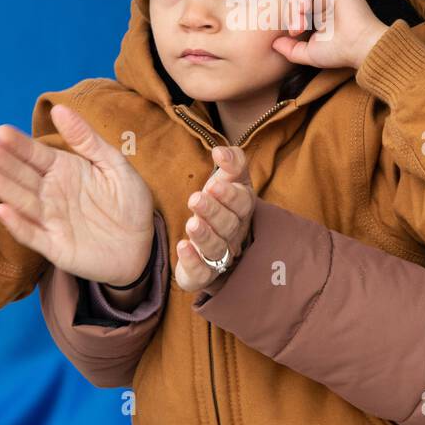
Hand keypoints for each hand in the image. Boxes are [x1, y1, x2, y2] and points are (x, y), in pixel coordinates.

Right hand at [0, 104, 155, 286]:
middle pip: (22, 175)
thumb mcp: (114, 164)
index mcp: (63, 169)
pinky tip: (2, 210)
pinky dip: (17, 224)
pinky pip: (32, 234)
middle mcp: (50, 192)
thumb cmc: (128, 202)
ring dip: (2, 187)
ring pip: (22, 201)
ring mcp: (50, 219)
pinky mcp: (54, 245)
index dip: (18, 143)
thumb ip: (87, 139)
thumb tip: (60, 108)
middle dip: (2, 161)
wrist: (141, 246)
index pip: (35, 153)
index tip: (0, 131)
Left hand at [173, 145, 254, 291]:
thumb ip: (231, 161)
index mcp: (241, 208)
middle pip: (228, 225)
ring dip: (205, 236)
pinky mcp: (203, 273)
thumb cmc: (219, 201)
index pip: (242, 202)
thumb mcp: (228, 177)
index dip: (230, 194)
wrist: (209, 237)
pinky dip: (193, 262)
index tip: (213, 184)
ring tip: (191, 224)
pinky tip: (182, 247)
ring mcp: (220, 255)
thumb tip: (221, 151)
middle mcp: (233, 233)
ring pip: (216, 248)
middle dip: (213, 212)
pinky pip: (202, 273)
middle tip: (196, 199)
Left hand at [271, 0, 389, 70]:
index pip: (295, 6)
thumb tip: (274, 43)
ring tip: (301, 22)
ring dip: (295, 5)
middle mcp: (325, 0)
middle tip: (296, 30)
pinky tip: (306, 9)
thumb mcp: (308, 53)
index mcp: (319, 14)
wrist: (360, 47)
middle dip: (290, 13)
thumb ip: (290, 49)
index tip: (293, 34)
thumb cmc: (339, 52)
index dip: (289, 18)